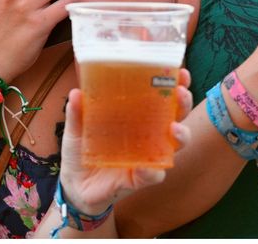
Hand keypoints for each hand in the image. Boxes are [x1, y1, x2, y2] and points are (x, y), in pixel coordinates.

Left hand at [57, 69, 193, 215]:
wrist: (74, 185)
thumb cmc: (81, 151)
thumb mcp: (76, 129)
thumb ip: (77, 113)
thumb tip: (76, 93)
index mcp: (136, 119)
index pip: (160, 99)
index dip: (174, 86)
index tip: (180, 71)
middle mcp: (147, 137)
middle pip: (175, 118)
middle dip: (183, 105)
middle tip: (181, 92)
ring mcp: (147, 158)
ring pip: (173, 147)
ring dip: (180, 136)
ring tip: (175, 128)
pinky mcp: (138, 180)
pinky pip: (152, 176)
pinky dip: (153, 171)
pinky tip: (149, 167)